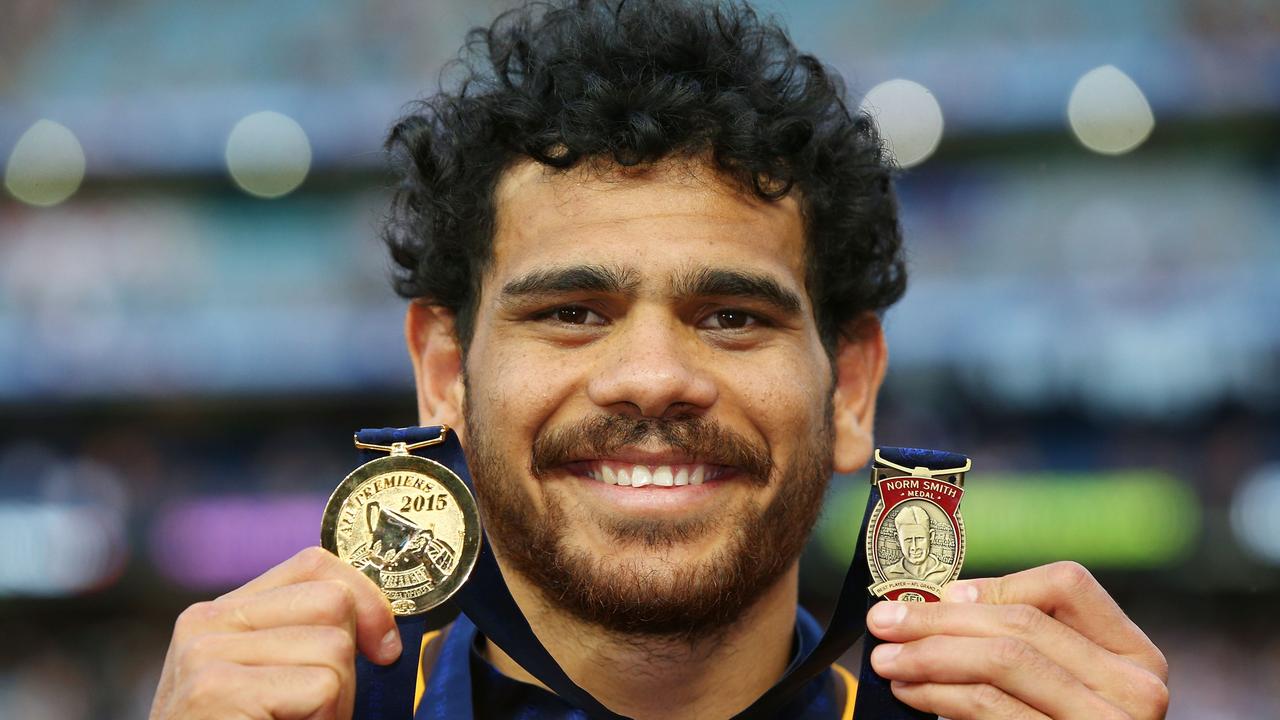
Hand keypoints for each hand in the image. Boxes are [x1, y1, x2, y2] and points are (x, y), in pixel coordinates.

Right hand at [149, 547, 400, 719]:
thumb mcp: (274, 680)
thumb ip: (305, 638)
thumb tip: (384, 627)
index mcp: (223, 613)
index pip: (314, 565)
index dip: (366, 598)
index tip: (384, 647)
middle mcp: (207, 622)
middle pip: (333, 601)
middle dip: (349, 661)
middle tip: (318, 709)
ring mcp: (206, 652)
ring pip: (334, 646)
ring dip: (336, 701)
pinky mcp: (216, 687)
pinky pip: (321, 685)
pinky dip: (325, 719)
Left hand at [866, 561, 1168, 719]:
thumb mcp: (1058, 683)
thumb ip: (1022, 640)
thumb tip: (946, 598)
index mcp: (1134, 656)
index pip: (1068, 585)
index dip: (999, 584)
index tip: (943, 594)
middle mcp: (1134, 689)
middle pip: (1022, 624)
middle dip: (939, 619)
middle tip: (885, 621)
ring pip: (1003, 661)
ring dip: (930, 655)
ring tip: (888, 659)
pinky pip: (991, 708)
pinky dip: (939, 694)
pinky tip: (912, 692)